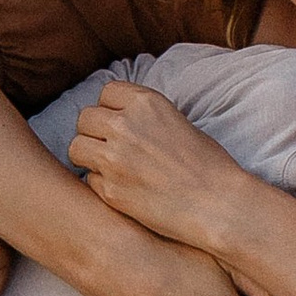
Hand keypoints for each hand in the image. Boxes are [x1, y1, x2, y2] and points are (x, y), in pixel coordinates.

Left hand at [69, 81, 261, 256]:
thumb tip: (116, 114)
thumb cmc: (206, 163)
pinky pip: (88, 179)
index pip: (106, 92)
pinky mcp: (110, 190)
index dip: (111, 108)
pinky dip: (100, 184)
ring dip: (88, 156)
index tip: (120, 122)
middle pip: (85, 118)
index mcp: (144, 103)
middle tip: (109, 146)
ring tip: (108, 166)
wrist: (218, 203)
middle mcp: (124, 126)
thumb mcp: (175, 120)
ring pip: (76, 147)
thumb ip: (142, 114)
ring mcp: (114, 159)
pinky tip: (122, 188)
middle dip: (94, 132)